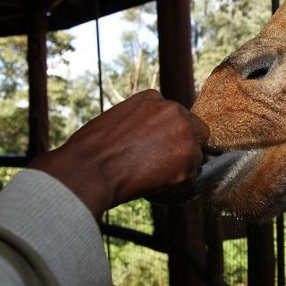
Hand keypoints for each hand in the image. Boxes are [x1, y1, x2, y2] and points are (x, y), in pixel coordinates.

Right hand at [28, 90, 208, 219]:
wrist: (90, 169)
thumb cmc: (92, 148)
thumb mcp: (118, 119)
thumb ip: (142, 122)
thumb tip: (152, 136)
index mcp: (154, 98)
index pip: (177, 116)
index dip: (170, 134)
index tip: (159, 146)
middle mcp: (174, 111)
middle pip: (195, 132)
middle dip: (183, 147)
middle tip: (163, 164)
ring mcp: (184, 135)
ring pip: (195, 157)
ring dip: (180, 169)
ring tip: (153, 178)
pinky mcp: (188, 160)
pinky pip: (191, 179)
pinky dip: (177, 187)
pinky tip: (155, 187)